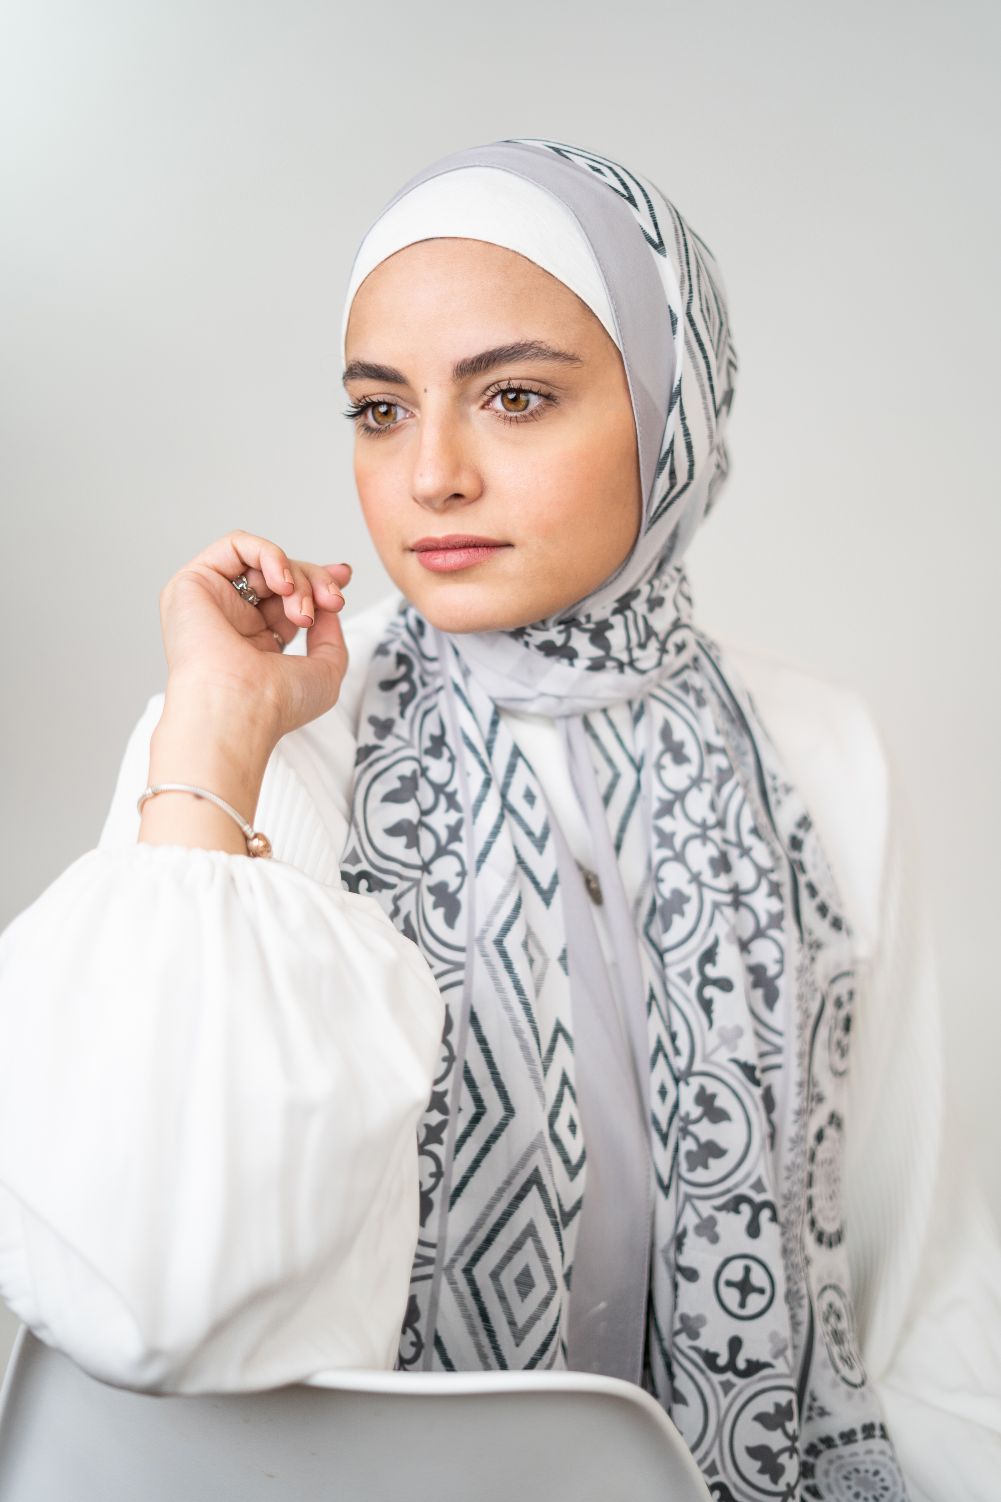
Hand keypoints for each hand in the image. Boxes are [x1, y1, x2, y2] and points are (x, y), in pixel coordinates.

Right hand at [158, 529, 352, 743]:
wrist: (239, 708)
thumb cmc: (277, 703)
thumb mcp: (325, 670)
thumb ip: (331, 634)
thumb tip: (326, 604)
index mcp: (258, 640)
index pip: (288, 595)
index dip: (318, 580)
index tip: (344, 579)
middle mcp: (233, 619)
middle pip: (281, 576)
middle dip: (315, 581)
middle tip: (331, 603)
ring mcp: (212, 600)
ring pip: (262, 561)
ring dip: (296, 576)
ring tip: (303, 610)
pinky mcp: (192, 583)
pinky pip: (235, 544)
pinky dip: (269, 554)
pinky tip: (283, 584)